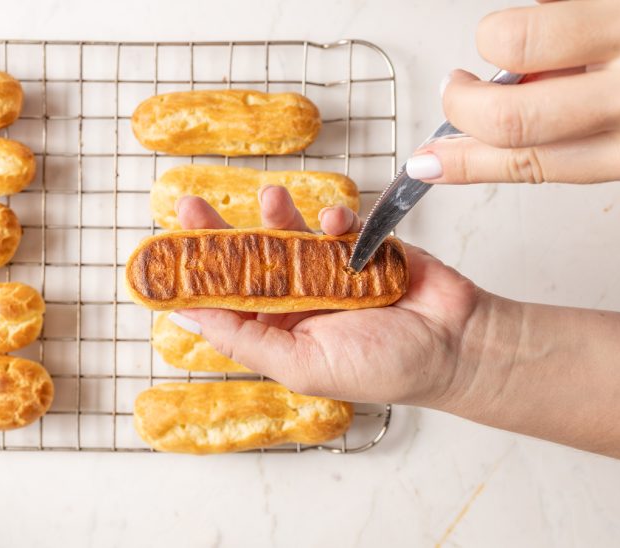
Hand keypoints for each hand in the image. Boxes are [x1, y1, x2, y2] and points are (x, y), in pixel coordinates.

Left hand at [174, 185, 485, 405]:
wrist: (454, 343)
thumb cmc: (383, 366)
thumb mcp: (301, 363)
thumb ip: (244, 339)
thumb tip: (186, 319)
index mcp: (278, 330)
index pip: (226, 300)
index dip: (196, 275)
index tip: (165, 250)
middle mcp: (297, 299)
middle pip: (247, 260)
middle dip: (220, 232)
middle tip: (190, 206)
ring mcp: (327, 269)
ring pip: (287, 233)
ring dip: (275, 214)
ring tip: (271, 198)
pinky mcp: (359, 244)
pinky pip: (335, 222)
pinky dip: (332, 218)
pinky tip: (335, 224)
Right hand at [405, 0, 619, 183]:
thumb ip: (585, 130)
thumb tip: (505, 112)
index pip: (527, 163)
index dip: (465, 164)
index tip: (428, 163)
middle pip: (509, 116)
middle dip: (460, 104)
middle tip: (455, 90)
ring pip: (516, 40)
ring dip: (493, 38)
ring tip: (507, 38)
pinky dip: (542, 6)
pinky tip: (556, 13)